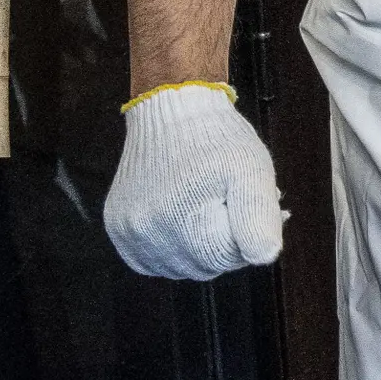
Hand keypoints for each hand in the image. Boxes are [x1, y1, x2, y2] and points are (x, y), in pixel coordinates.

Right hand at [104, 84, 286, 277]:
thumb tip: (264, 257)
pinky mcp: (116, 228)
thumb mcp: (252, 171)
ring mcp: (128, 231)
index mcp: (182, 216)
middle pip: (205, 266)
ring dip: (200, 248)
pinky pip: (152, 262)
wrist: (171, 111)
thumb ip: (259, 217)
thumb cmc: (216, 139)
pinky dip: (173, 250)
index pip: (229, 258)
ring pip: (181, 268)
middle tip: (228, 203)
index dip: (246, 234)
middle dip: (225, 241)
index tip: (244, 203)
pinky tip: (183, 221)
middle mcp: (148, 230)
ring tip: (206, 208)